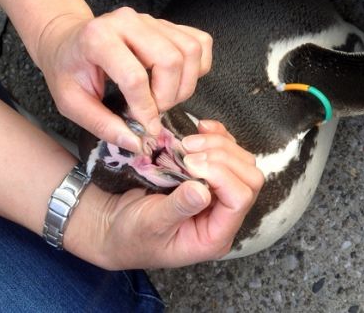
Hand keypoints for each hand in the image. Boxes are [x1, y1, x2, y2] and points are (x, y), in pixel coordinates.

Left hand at [35, 7, 212, 151]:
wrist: (66, 41)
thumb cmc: (67, 71)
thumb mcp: (71, 103)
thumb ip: (102, 124)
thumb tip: (136, 143)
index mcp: (98, 38)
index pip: (135, 77)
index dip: (145, 109)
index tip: (146, 129)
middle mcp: (128, 21)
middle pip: (170, 60)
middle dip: (168, 96)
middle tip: (153, 112)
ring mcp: (150, 19)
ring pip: (190, 51)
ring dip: (185, 84)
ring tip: (164, 99)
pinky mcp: (166, 24)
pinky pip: (199, 42)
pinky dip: (198, 67)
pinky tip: (178, 81)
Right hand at [64, 120, 263, 269]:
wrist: (115, 227)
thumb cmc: (131, 234)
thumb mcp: (151, 224)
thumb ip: (178, 208)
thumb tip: (202, 190)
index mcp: (213, 236)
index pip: (238, 200)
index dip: (220, 175)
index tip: (188, 163)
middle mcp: (222, 216)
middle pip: (248, 179)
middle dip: (222, 157)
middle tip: (188, 150)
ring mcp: (218, 195)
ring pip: (241, 162)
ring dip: (219, 145)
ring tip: (188, 142)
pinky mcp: (208, 177)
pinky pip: (226, 151)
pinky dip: (217, 136)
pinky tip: (200, 128)